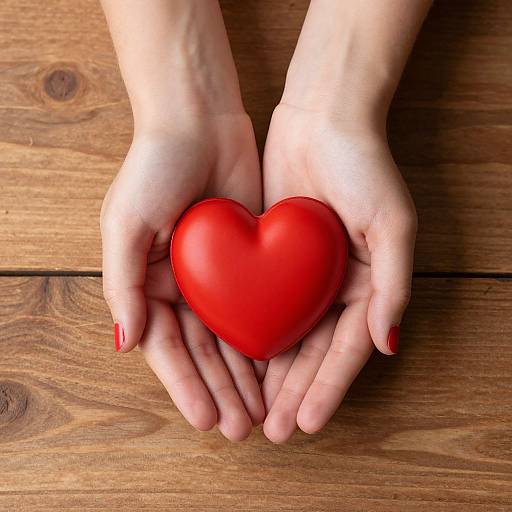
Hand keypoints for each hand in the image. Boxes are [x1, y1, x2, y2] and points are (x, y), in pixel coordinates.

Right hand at [101, 113, 265, 440]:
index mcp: (148, 282)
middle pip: (201, 350)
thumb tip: (126, 342)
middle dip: (220, 389)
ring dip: (244, 375)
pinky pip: (257, 306)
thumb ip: (122, 284)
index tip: (207, 419)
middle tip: (242, 426)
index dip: (185, 385)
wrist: (199, 120)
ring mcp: (216, 274)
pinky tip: (276, 366)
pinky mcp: (248, 259)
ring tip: (261, 410)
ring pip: (231, 336)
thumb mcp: (125, 223)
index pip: (166, 348)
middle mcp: (181, 285)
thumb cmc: (155, 166)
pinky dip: (264, 337)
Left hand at [260, 103, 416, 441]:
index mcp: (366, 283)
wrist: (322, 118)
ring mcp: (301, 273)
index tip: (309, 423)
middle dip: (295, 392)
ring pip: (285, 334)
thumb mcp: (392, 223)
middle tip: (275, 430)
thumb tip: (388, 343)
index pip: (347, 349)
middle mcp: (335, 285)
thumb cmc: (363, 165)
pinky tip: (238, 362)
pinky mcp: (272, 255)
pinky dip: (252, 333)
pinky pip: (261, 302)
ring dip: (272, 374)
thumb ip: (392, 285)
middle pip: (313, 351)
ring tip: (255, 409)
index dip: (328, 388)